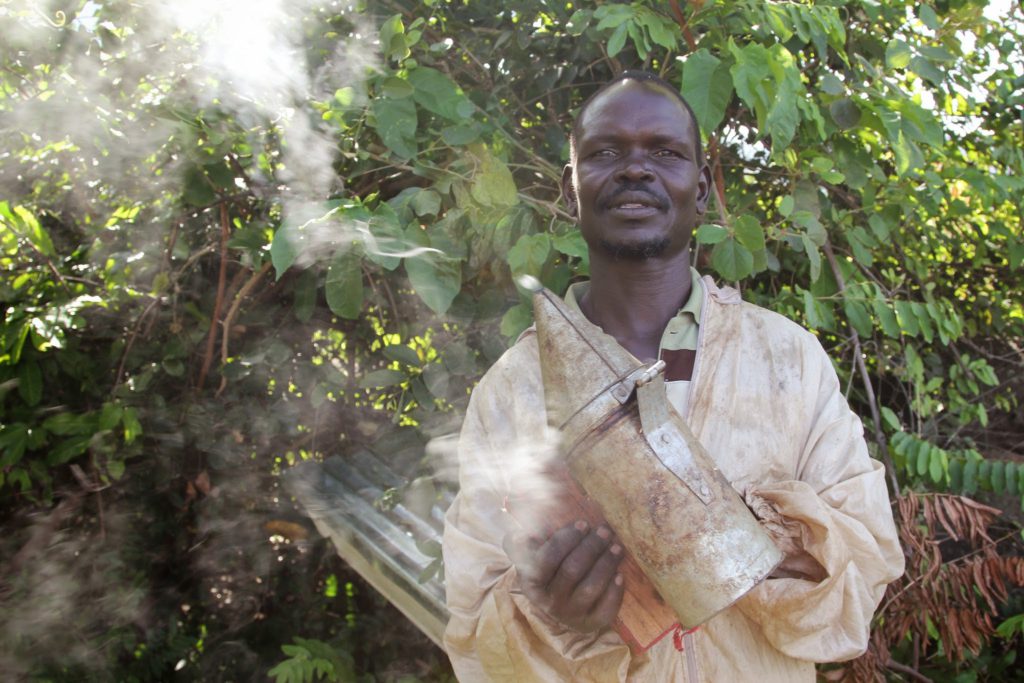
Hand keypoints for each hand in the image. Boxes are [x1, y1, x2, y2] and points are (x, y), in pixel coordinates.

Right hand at [503, 520, 625, 632]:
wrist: (561, 607)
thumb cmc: (549, 571)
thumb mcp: (531, 558)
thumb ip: (523, 544)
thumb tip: (518, 533)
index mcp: (531, 583)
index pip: (547, 559)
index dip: (566, 539)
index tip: (583, 523)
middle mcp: (549, 602)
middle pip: (572, 570)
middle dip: (591, 547)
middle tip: (604, 531)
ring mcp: (570, 615)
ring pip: (590, 587)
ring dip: (606, 564)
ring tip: (616, 547)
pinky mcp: (590, 624)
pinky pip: (605, 609)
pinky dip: (614, 591)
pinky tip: (619, 575)